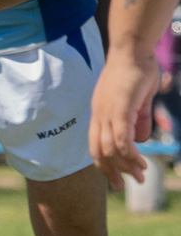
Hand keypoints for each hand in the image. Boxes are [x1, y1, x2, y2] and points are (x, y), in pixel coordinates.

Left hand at [91, 49, 159, 189]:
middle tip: (125, 186)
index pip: (95, 145)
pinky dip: (129, 153)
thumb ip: (137, 120)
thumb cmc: (136, 71)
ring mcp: (107, 112)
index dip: (104, 164)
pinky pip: (120, 137)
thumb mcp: (137, 101)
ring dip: (125, 166)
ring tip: (140, 176)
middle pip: (98, 152)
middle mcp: (99, 115)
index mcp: (100, 114)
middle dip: (111, 172)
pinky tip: (140, 162)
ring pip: (109, 148)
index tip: (116, 178)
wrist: (133, 49)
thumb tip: (139, 139)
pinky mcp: (119, 108)